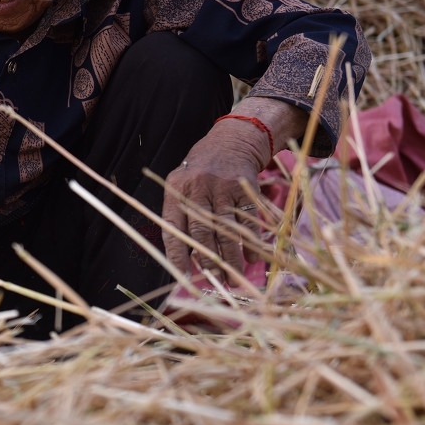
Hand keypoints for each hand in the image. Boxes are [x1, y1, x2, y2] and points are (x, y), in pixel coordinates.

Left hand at [162, 98, 302, 281]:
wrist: (230, 142)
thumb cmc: (199, 173)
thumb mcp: (181, 187)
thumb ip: (180, 217)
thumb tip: (187, 260)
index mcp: (176, 191)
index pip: (172, 228)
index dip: (177, 255)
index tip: (182, 277)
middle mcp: (197, 188)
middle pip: (202, 232)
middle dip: (209, 261)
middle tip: (215, 282)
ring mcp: (222, 187)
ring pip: (226, 229)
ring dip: (232, 258)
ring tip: (234, 279)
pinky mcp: (244, 187)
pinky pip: (248, 220)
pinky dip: (251, 242)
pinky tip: (253, 260)